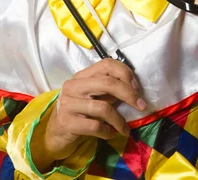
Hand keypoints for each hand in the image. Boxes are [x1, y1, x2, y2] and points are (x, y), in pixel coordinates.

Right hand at [31, 59, 145, 170]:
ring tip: (125, 129)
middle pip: (107, 83)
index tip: (137, 87)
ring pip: (103, 107)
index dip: (125, 73)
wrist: (55, 134)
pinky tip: (111, 134)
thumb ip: (109, 90)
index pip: (106, 64)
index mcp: (82, 75)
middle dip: (129, 94)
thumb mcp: (94, 97)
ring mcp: (68, 103)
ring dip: (119, 120)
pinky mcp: (67, 122)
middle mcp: (74, 85)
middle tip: (142, 106)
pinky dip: (107, 132)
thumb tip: (134, 89)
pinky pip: (95, 126)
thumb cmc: (80, 112)